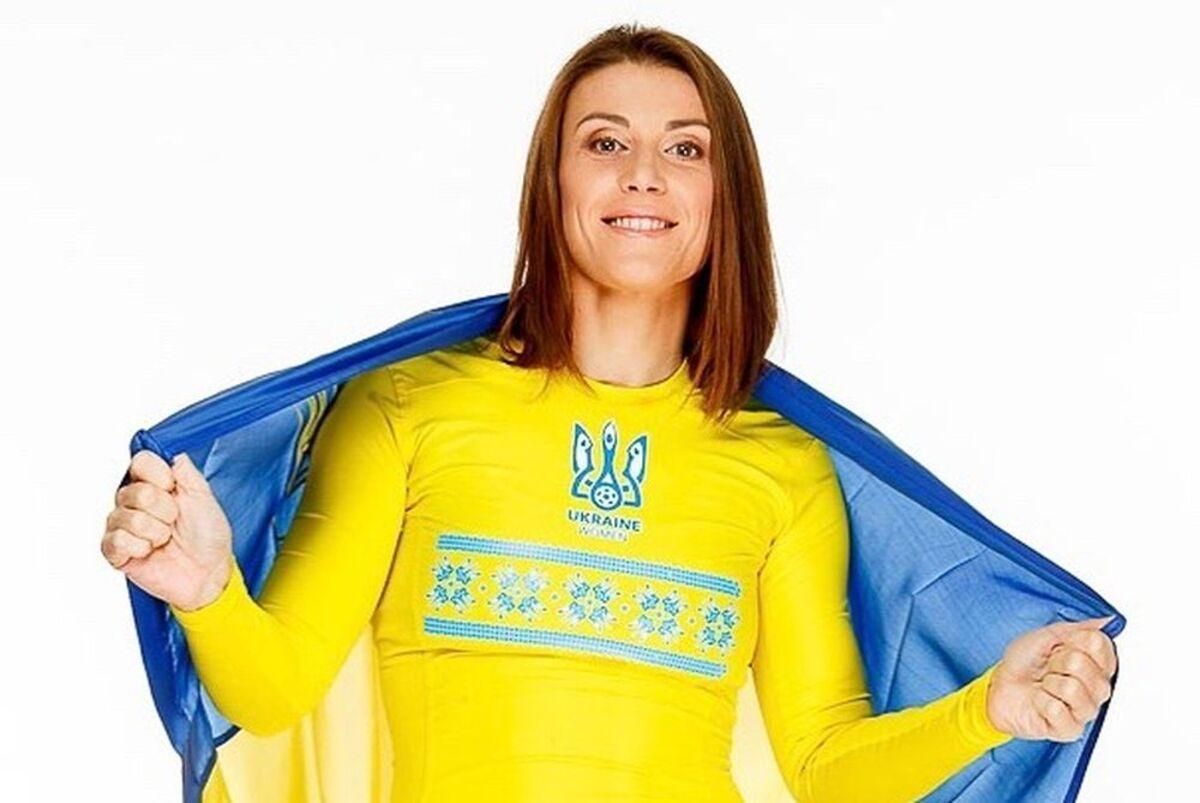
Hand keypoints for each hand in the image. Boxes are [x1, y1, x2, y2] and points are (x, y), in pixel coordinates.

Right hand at [101, 449, 234, 610]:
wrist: (208, 571)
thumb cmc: (207, 535)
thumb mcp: (203, 496)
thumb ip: (185, 472)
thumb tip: (171, 454)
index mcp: (154, 484)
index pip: (140, 462)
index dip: (159, 476)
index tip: (174, 489)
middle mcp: (134, 502)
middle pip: (133, 492)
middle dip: (164, 510)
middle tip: (174, 521)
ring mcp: (122, 525)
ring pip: (125, 517)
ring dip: (155, 531)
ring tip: (165, 539)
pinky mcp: (115, 550)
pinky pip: (116, 540)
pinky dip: (140, 547)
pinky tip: (150, 551)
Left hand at [985, 615, 1117, 741]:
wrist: (999, 687)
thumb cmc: (1023, 663)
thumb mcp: (1046, 636)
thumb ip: (1079, 629)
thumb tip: (1107, 622)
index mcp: (1097, 664)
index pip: (1100, 645)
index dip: (1072, 640)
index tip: (1059, 647)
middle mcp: (1097, 689)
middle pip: (1084, 665)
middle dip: (1057, 661)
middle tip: (1048, 668)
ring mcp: (1085, 711)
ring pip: (1073, 689)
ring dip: (1049, 683)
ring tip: (1044, 686)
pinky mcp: (1070, 730)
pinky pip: (1057, 709)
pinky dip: (1040, 702)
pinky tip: (1039, 702)